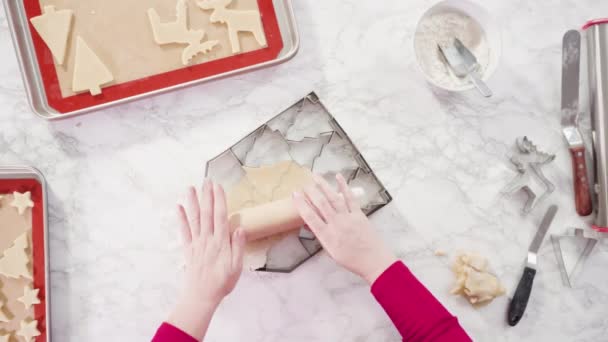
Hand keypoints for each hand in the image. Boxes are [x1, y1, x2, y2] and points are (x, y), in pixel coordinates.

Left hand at [168, 180, 245, 339]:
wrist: (201, 296)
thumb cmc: (222, 282)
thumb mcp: (236, 267)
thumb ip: (238, 246)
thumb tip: (239, 228)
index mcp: (221, 242)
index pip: (220, 216)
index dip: (219, 200)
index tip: (219, 186)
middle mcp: (207, 239)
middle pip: (206, 213)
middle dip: (206, 196)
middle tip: (206, 180)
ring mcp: (196, 243)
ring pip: (194, 219)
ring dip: (192, 202)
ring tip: (190, 188)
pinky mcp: (188, 249)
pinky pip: (184, 231)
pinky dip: (181, 218)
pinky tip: (179, 207)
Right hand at [293, 174, 396, 284]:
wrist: (373, 261)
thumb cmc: (351, 259)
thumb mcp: (331, 251)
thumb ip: (321, 236)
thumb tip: (310, 224)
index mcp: (327, 236)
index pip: (310, 217)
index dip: (301, 204)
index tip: (294, 194)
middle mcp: (336, 224)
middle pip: (321, 204)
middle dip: (311, 192)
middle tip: (303, 184)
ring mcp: (348, 218)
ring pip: (333, 198)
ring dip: (324, 186)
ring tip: (315, 176)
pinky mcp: (359, 214)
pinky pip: (350, 198)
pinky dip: (344, 186)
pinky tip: (338, 177)